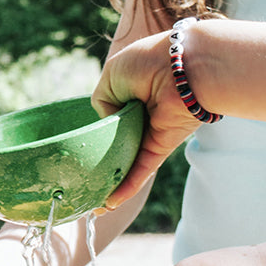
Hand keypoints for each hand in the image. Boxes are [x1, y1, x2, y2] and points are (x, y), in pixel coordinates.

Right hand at [91, 31, 199, 207]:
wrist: (184, 68)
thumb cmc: (149, 63)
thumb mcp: (112, 75)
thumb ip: (103, 101)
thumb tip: (108, 125)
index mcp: (129, 93)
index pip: (110, 116)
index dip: (97, 129)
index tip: (81, 146)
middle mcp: (140, 114)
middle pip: (117, 142)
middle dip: (102, 161)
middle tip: (82, 179)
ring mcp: (151, 132)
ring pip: (127, 161)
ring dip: (111, 181)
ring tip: (91, 201)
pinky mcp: (162, 146)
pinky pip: (142, 169)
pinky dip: (127, 187)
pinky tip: (110, 203)